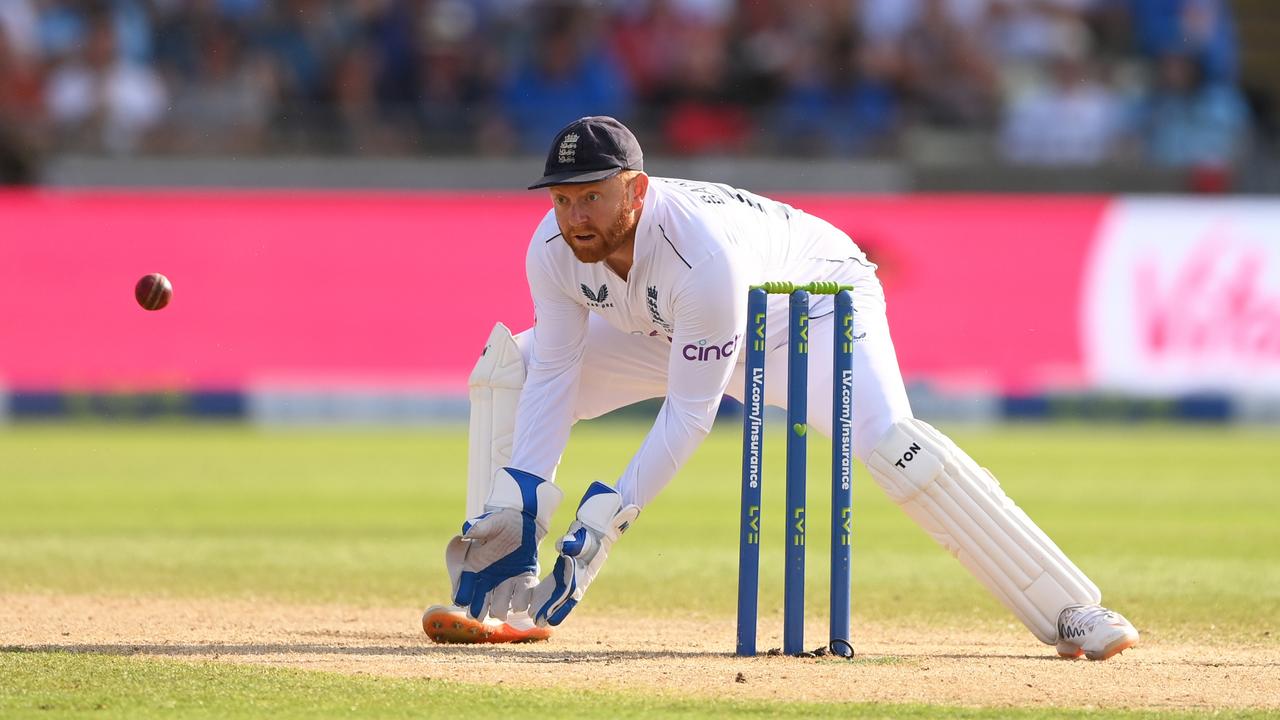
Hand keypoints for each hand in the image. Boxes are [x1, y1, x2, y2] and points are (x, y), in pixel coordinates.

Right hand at [445, 468, 560, 620]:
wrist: (523, 521)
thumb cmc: (502, 520)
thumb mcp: (491, 522)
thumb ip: (479, 527)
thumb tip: (466, 531)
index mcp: (471, 569)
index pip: (461, 594)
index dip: (463, 598)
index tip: (468, 595)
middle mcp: (485, 582)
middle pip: (477, 610)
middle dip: (482, 611)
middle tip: (490, 601)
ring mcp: (503, 585)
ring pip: (498, 610)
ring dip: (502, 606)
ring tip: (508, 587)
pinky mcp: (521, 583)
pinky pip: (521, 600)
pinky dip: (522, 599)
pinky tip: (524, 584)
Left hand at [523, 482, 638, 626]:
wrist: (607, 520)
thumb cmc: (597, 525)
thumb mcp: (586, 532)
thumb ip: (574, 541)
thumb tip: (563, 547)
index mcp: (586, 569)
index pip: (569, 592)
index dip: (557, 605)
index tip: (545, 617)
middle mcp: (582, 573)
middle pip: (563, 595)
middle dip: (551, 608)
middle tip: (535, 621)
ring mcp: (579, 570)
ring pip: (562, 590)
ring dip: (550, 601)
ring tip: (535, 614)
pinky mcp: (574, 565)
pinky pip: (561, 580)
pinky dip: (551, 590)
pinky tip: (539, 595)